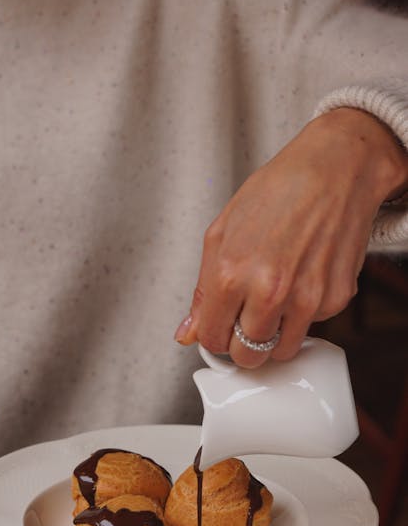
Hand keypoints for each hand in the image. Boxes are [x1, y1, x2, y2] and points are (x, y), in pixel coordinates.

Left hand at [175, 108, 407, 367]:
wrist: (335, 169)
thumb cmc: (277, 192)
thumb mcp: (221, 233)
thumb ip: (202, 291)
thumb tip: (188, 332)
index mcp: (231, 273)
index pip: (212, 340)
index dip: (215, 335)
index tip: (221, 326)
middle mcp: (269, 291)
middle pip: (247, 356)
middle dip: (242, 344)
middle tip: (246, 320)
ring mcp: (307, 298)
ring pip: (281, 352)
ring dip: (274, 334)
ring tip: (275, 300)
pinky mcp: (337, 298)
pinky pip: (313, 326)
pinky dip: (305, 313)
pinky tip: (303, 279)